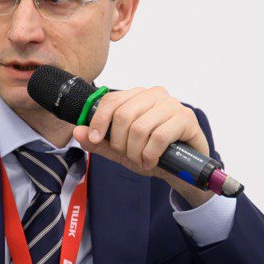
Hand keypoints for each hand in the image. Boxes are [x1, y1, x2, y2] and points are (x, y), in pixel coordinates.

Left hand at [74, 86, 213, 206]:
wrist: (182, 169)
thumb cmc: (152, 154)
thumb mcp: (121, 151)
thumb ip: (99, 143)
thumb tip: (77, 131)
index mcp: (136, 96)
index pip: (110, 100)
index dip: (99, 121)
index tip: (95, 139)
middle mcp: (154, 94)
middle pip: (123, 115)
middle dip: (121, 143)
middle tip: (128, 156)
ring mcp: (171, 105)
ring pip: (140, 128)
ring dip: (136, 152)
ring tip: (141, 160)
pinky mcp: (186, 118)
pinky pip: (159, 137)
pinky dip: (150, 155)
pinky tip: (152, 161)